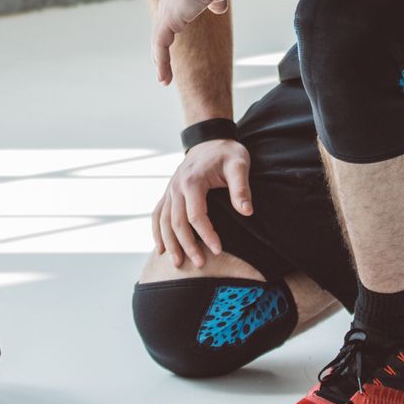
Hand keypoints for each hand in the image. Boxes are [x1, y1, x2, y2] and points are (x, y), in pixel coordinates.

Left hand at [152, 0, 232, 84]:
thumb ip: (216, 0)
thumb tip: (217, 9)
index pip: (170, 17)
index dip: (169, 33)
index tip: (170, 47)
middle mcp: (168, 2)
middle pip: (160, 31)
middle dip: (160, 50)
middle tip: (162, 67)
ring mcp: (166, 11)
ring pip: (159, 42)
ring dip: (160, 62)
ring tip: (163, 79)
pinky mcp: (167, 19)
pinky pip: (160, 46)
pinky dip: (161, 63)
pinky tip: (164, 77)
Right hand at [153, 139, 252, 268]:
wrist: (210, 139)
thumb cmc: (227, 153)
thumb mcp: (239, 164)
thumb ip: (241, 188)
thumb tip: (246, 212)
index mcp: (192, 181)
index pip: (196, 215)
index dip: (206, 235)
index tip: (218, 250)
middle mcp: (176, 187)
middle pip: (176, 222)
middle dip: (187, 245)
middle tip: (200, 264)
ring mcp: (170, 190)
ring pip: (163, 221)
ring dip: (170, 243)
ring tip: (178, 263)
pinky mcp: (168, 193)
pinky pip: (157, 214)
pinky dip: (157, 232)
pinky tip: (161, 248)